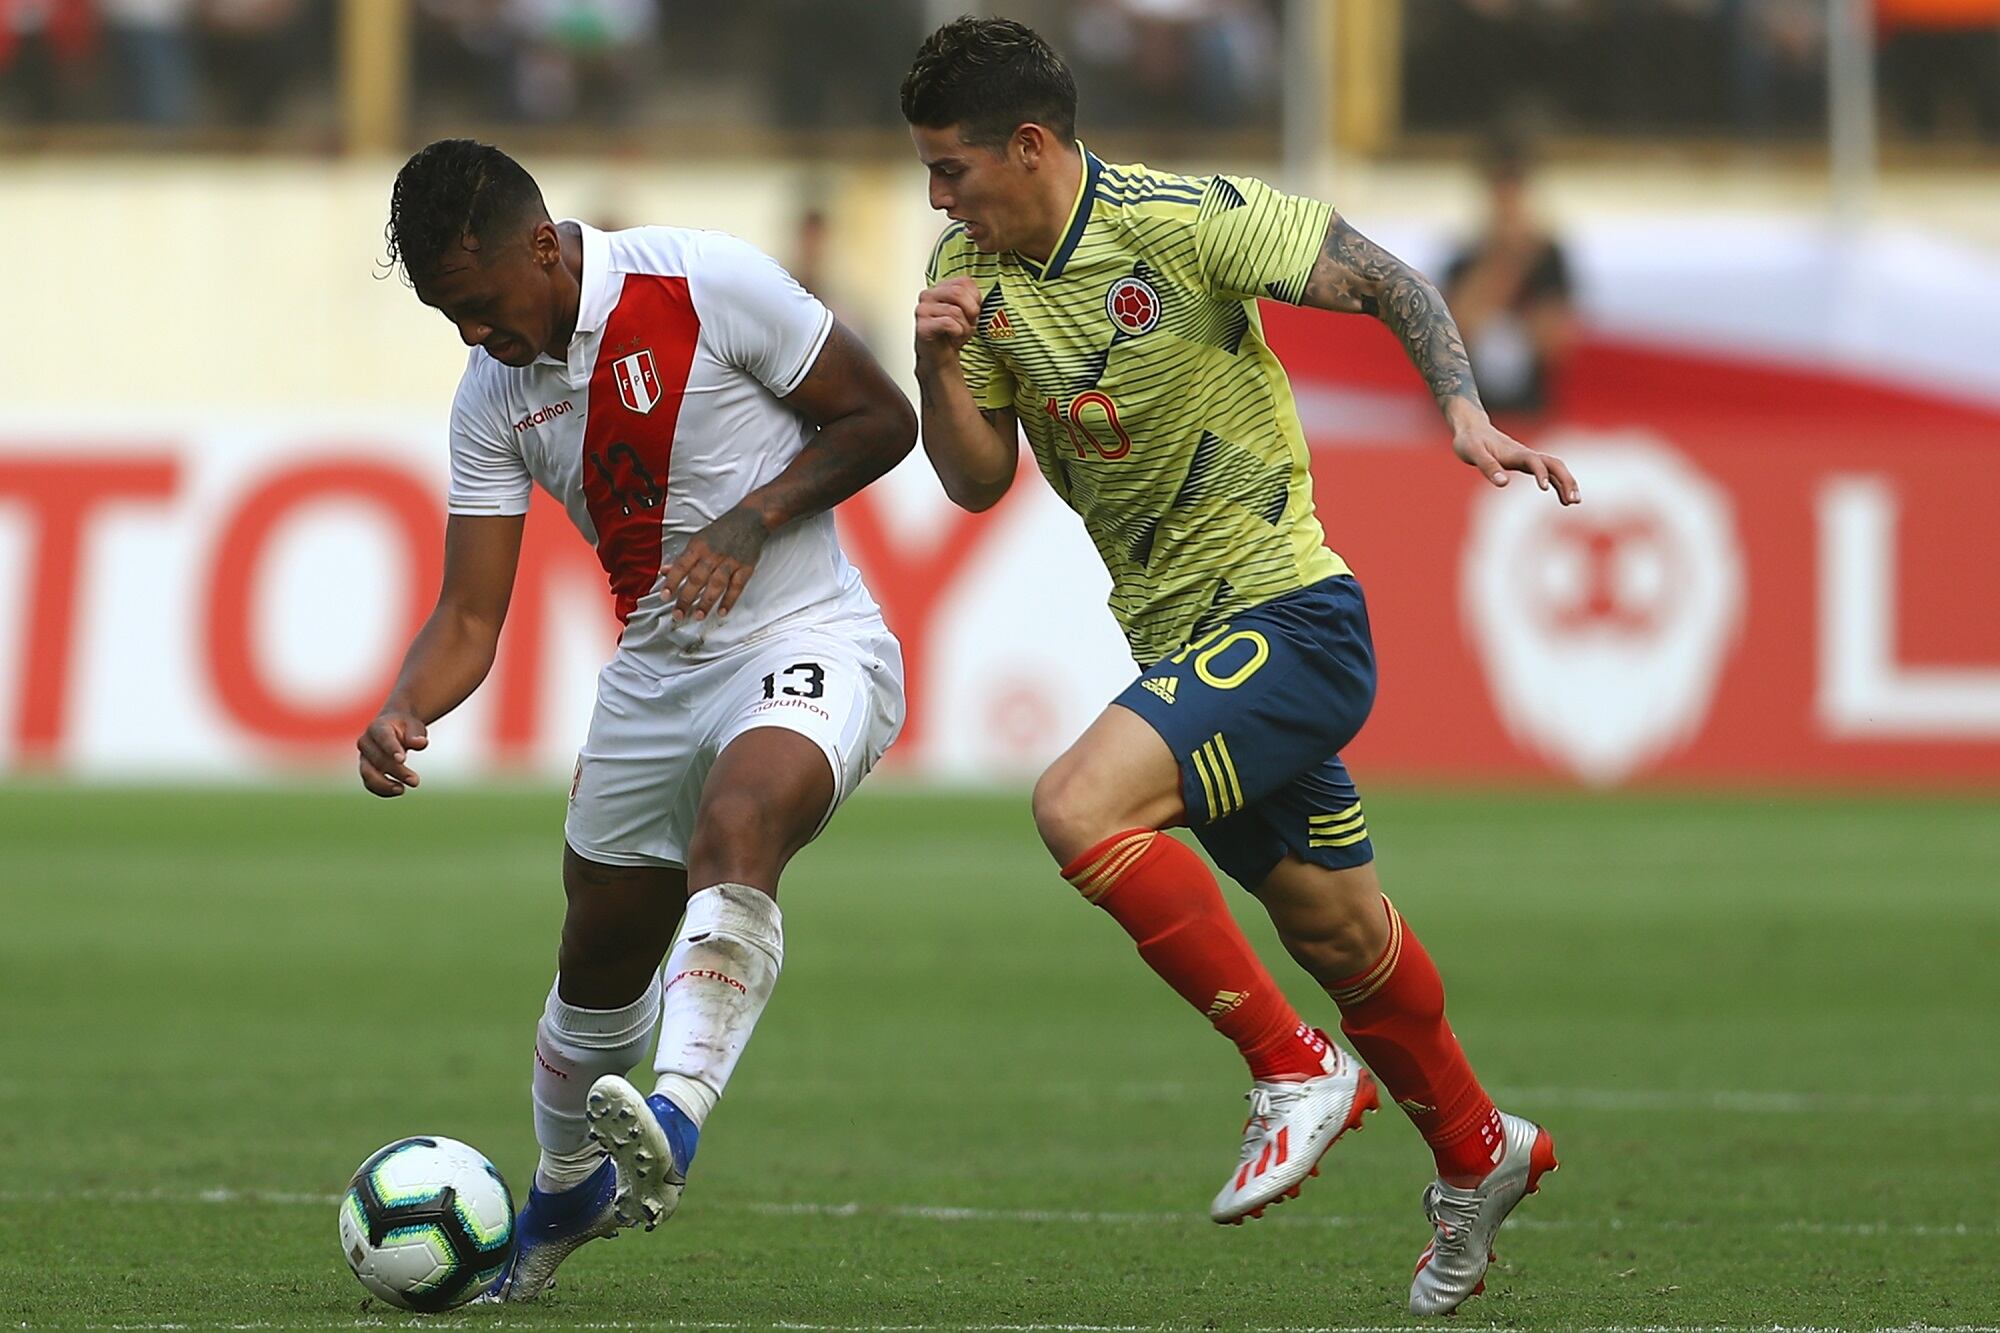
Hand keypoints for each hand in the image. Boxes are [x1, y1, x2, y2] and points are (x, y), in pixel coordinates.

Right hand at [358, 710, 427, 796]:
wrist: (394, 727)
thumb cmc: (406, 727)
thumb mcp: (414, 727)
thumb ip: (416, 736)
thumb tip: (421, 743)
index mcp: (378, 727)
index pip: (383, 738)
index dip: (391, 748)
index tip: (402, 760)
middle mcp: (366, 742)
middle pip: (378, 759)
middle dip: (397, 771)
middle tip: (415, 781)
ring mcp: (364, 757)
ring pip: (368, 773)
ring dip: (384, 784)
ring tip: (402, 790)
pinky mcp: (366, 769)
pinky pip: (369, 783)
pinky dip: (382, 790)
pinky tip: (399, 790)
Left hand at [663, 505, 768, 621]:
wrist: (751, 518)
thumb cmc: (723, 529)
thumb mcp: (699, 538)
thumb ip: (683, 558)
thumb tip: (665, 571)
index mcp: (699, 546)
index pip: (681, 566)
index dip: (672, 582)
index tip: (665, 596)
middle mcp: (713, 554)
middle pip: (697, 579)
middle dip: (686, 599)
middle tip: (678, 614)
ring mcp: (730, 561)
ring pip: (716, 585)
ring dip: (706, 602)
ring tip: (698, 616)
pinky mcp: (745, 567)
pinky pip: (737, 586)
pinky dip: (729, 600)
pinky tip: (722, 611)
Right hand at [915, 277, 980, 364]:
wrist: (941, 357)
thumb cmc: (953, 334)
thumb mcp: (968, 312)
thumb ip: (972, 298)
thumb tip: (975, 296)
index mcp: (940, 288)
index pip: (963, 281)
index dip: (975, 298)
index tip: (973, 312)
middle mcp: (928, 295)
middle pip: (957, 292)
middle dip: (971, 310)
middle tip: (969, 323)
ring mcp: (922, 310)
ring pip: (954, 311)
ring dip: (964, 326)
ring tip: (959, 333)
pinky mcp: (922, 326)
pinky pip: (948, 323)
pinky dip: (957, 332)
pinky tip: (952, 336)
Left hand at [1453, 418, 1579, 504]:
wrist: (1472, 429)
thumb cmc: (1470, 441)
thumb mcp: (1473, 453)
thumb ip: (1488, 466)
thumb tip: (1503, 483)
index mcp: (1514, 452)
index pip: (1534, 461)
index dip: (1541, 472)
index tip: (1545, 488)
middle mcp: (1525, 454)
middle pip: (1553, 464)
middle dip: (1565, 480)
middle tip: (1573, 500)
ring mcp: (1528, 457)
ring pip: (1554, 467)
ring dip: (1566, 482)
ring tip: (1574, 502)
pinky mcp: (1526, 462)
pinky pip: (1548, 472)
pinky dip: (1558, 484)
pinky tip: (1563, 499)